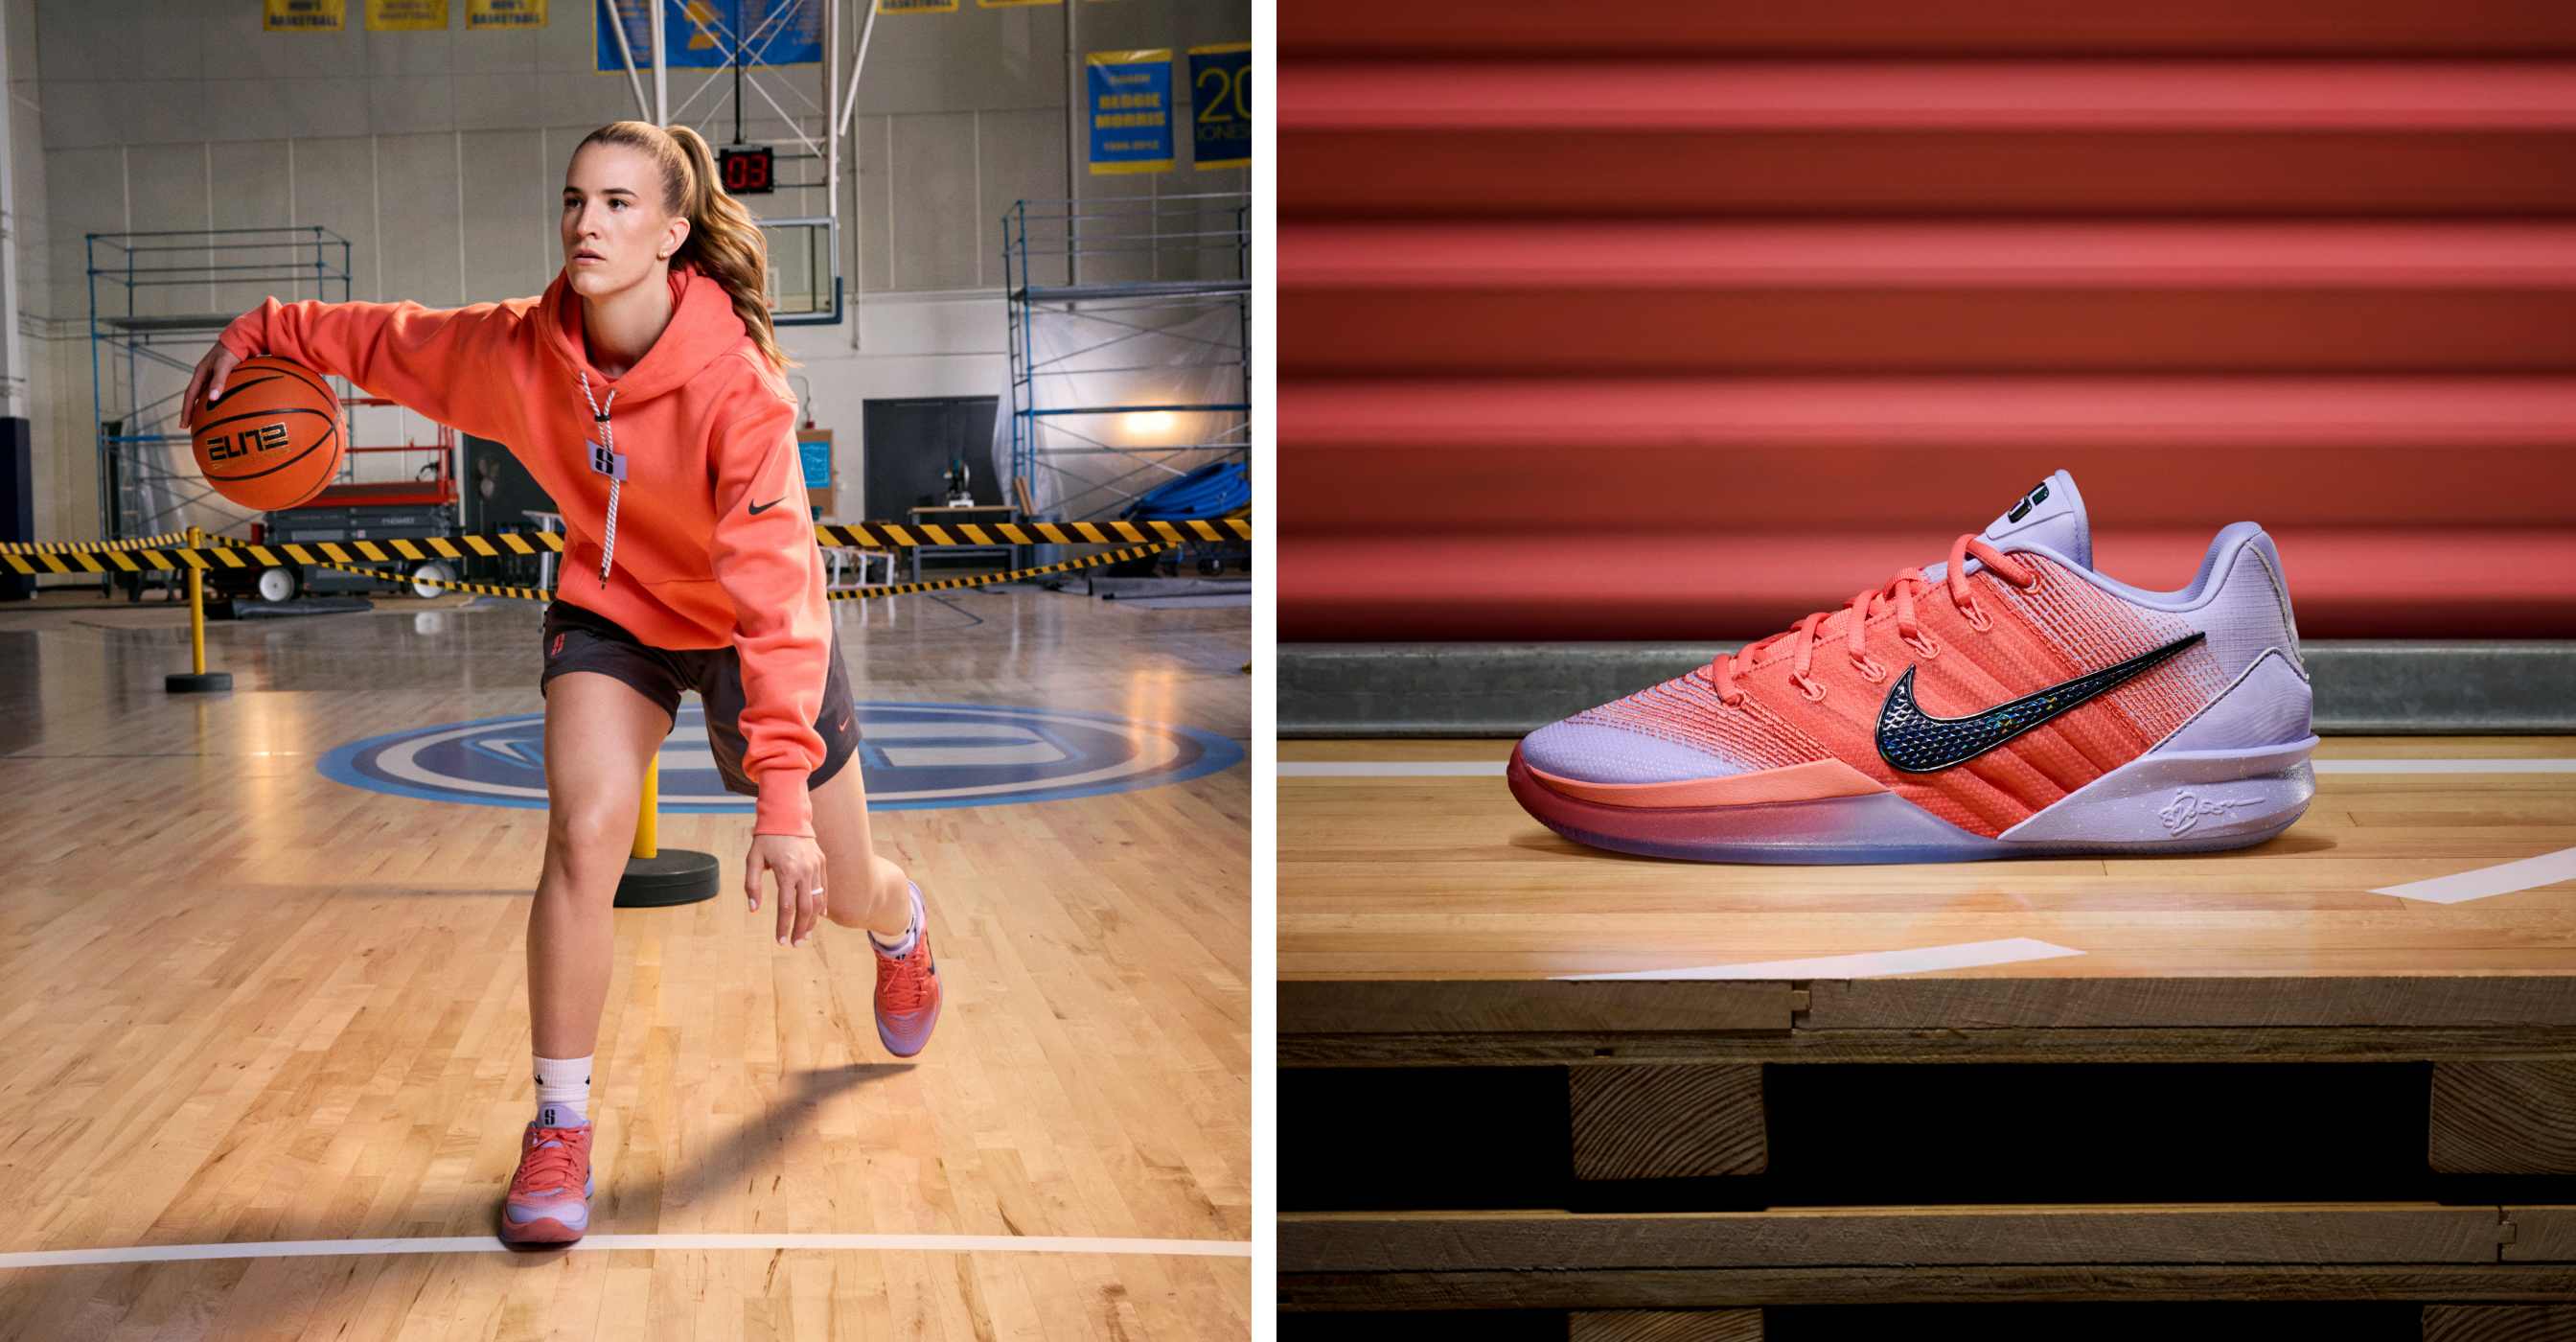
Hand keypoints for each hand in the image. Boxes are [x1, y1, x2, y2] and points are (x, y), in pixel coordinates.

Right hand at [183, 343, 244, 430]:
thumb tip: (213, 399)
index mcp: (200, 373)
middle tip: (189, 427)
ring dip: (202, 408)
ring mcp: (213, 376)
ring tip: (204, 422)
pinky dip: (216, 401)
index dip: (186, 411)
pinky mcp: (223, 376)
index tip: (183, 425)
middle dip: (191, 412)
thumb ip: (219, 381)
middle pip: (194, 398)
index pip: (190, 396)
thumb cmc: (232, 350)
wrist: (241, 338)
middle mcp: (204, 375)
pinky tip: (222, 409)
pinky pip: (217, 392)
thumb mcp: (224, 365)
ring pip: (204, 395)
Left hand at [745, 832, 827, 947]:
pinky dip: (822, 904)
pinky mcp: (822, 863)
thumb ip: (752, 885)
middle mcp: (805, 871)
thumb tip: (754, 909)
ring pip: (819, 900)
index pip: (786, 907)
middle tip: (795, 944)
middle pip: (806, 908)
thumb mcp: (752, 860)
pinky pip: (825, 888)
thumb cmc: (766, 839)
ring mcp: (816, 867)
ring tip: (805, 935)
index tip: (780, 940)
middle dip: (801, 929)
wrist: (787, 815)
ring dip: (813, 921)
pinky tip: (819, 917)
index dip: (783, 926)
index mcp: (787, 871)